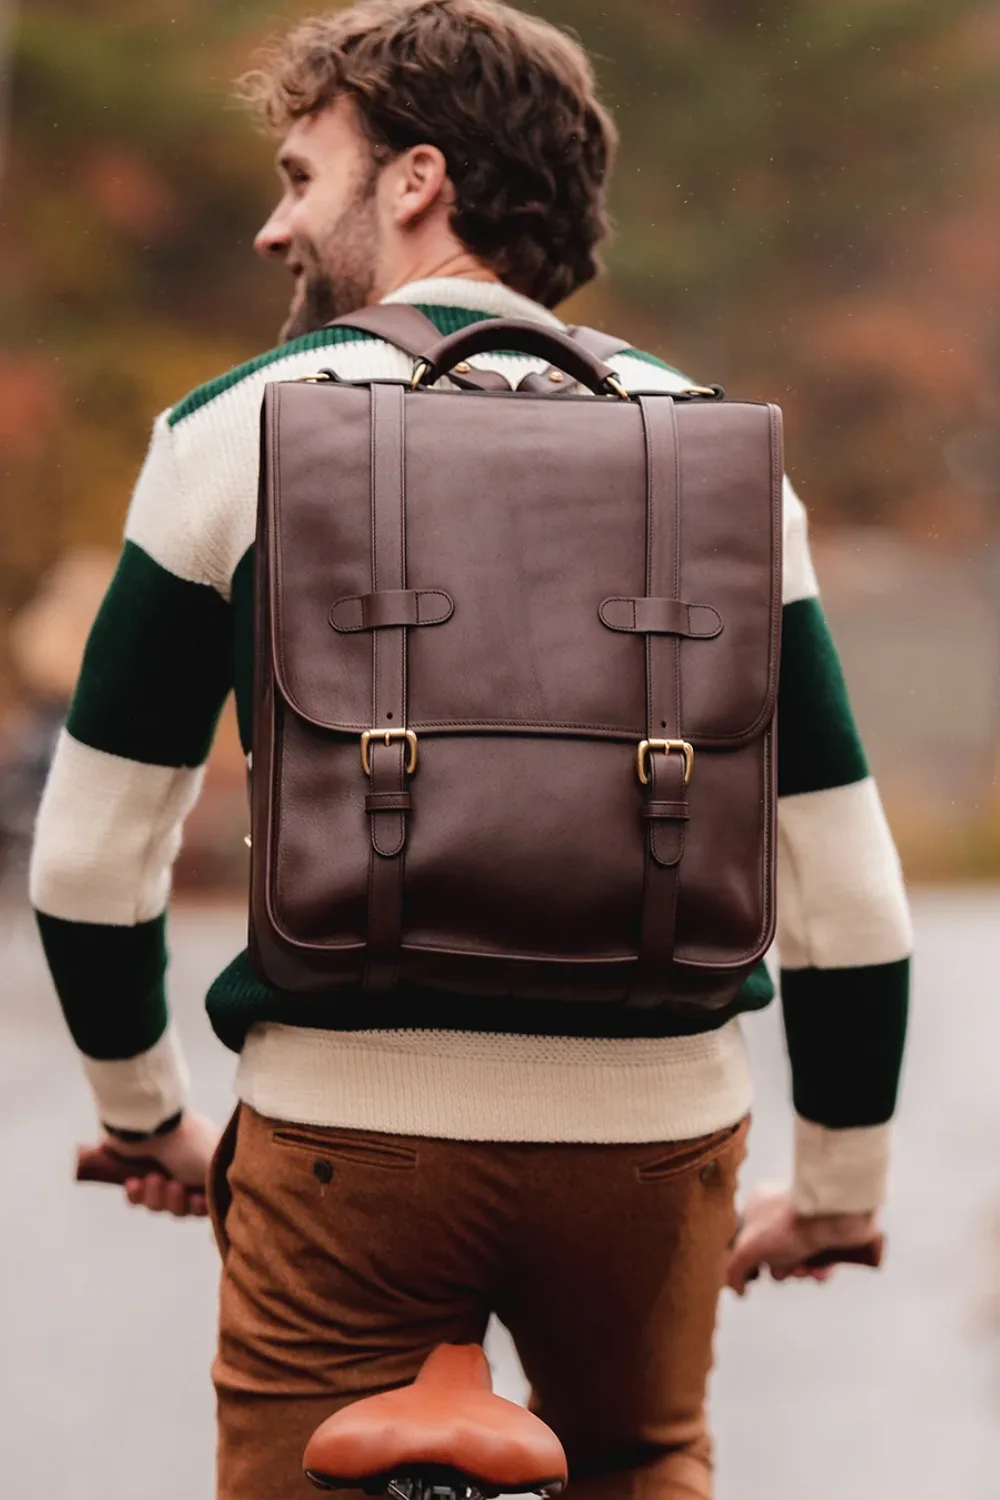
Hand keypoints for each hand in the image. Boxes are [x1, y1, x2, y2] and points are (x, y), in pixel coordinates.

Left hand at [100, 1109, 220, 1218]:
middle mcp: (186, 1167)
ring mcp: (160, 1169)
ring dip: (156, 1196)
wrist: (150, 1126)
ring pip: (159, 1205)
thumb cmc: (188, 1143)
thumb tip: (217, 1202)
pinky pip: (137, 1199)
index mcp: (207, 1163)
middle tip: (175, 1185)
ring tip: (153, 1177)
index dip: (200, 1206)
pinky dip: (136, 1194)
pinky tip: (135, 1182)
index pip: (208, 1197)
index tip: (197, 1199)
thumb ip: (223, 1188)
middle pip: (183, 1207)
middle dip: (177, 1201)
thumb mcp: (215, 1165)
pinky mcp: (134, 1172)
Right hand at [727, 1182, 879, 1295]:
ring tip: (806, 1269)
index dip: (747, 1260)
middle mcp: (781, 1209)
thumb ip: (734, 1270)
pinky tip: (821, 1271)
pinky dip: (819, 1269)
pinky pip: (820, 1258)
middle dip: (779, 1268)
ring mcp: (806, 1220)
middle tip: (784, 1268)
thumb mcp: (747, 1250)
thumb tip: (738, 1289)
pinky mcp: (829, 1232)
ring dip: (800, 1271)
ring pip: (797, 1258)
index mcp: (757, 1203)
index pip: (743, 1236)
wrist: (835, 1217)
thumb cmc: (789, 1226)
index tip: (754, 1276)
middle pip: (771, 1251)